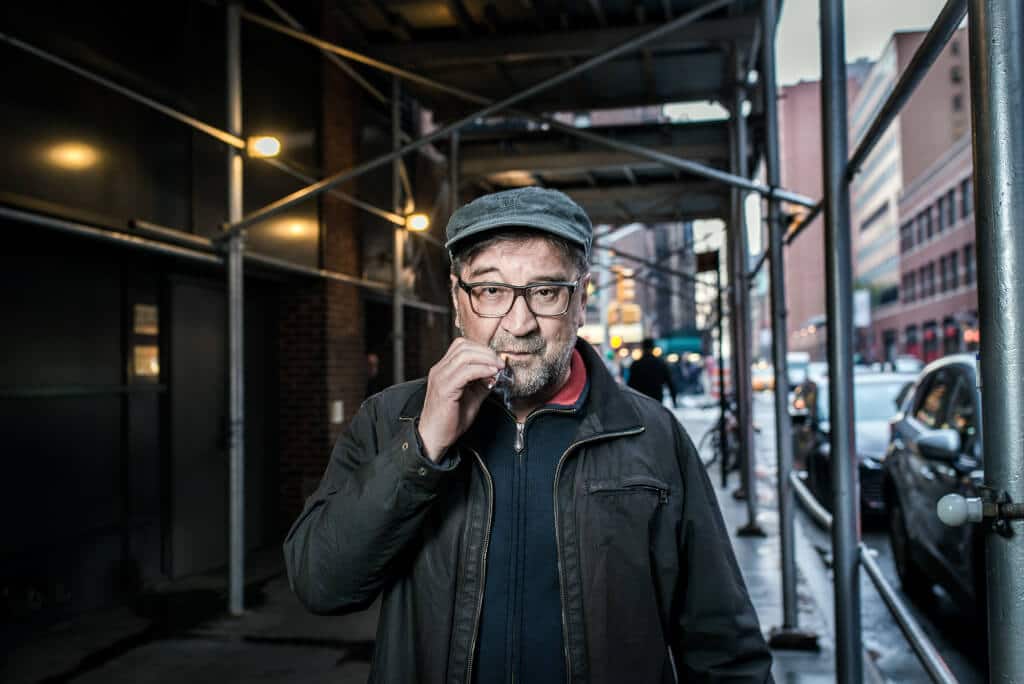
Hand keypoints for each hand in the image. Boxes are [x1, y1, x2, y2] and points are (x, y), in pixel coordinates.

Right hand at [418, 338, 503, 461]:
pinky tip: (491, 375)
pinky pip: (465, 372)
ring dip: (486, 359)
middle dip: (486, 352)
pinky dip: (481, 370)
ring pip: (464, 355)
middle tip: (501, 363)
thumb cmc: (451, 420)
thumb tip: (496, 373)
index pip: (462, 346)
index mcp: (443, 369)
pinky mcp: (444, 389)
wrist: (434, 438)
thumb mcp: (472, 397)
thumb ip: (482, 383)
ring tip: (498, 368)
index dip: (482, 349)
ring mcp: (440, 378)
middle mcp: (439, 370)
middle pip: (464, 347)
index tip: (497, 361)